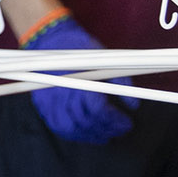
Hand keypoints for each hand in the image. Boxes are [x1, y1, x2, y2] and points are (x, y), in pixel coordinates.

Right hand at [23, 16, 133, 144]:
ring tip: (107, 134)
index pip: (97, 108)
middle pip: (86, 121)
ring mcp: (49, 101)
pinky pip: (59, 128)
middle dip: (107, 129)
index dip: (114, 119)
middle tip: (121, 129)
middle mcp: (60, 92)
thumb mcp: (104, 57)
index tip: (126, 122)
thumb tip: (134, 104)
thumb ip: (121, 81)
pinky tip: (88, 133)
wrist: (49, 41)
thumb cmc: (78, 48)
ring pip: (71, 129)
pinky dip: (75, 135)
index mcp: (77, 78)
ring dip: (92, 135)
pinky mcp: (44, 106)